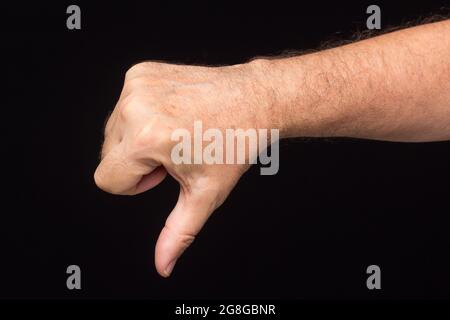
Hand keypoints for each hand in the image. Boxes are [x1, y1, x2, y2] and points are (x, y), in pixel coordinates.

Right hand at [94, 61, 272, 276]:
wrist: (254, 100)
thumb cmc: (234, 144)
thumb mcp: (205, 194)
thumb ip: (178, 233)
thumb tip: (163, 265)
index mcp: (147, 138)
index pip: (107, 180)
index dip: (137, 185)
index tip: (166, 172)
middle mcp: (135, 107)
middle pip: (108, 156)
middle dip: (137, 163)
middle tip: (176, 152)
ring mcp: (136, 85)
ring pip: (113, 131)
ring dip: (138, 140)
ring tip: (176, 134)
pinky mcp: (140, 72)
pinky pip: (124, 107)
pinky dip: (142, 117)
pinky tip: (172, 116)